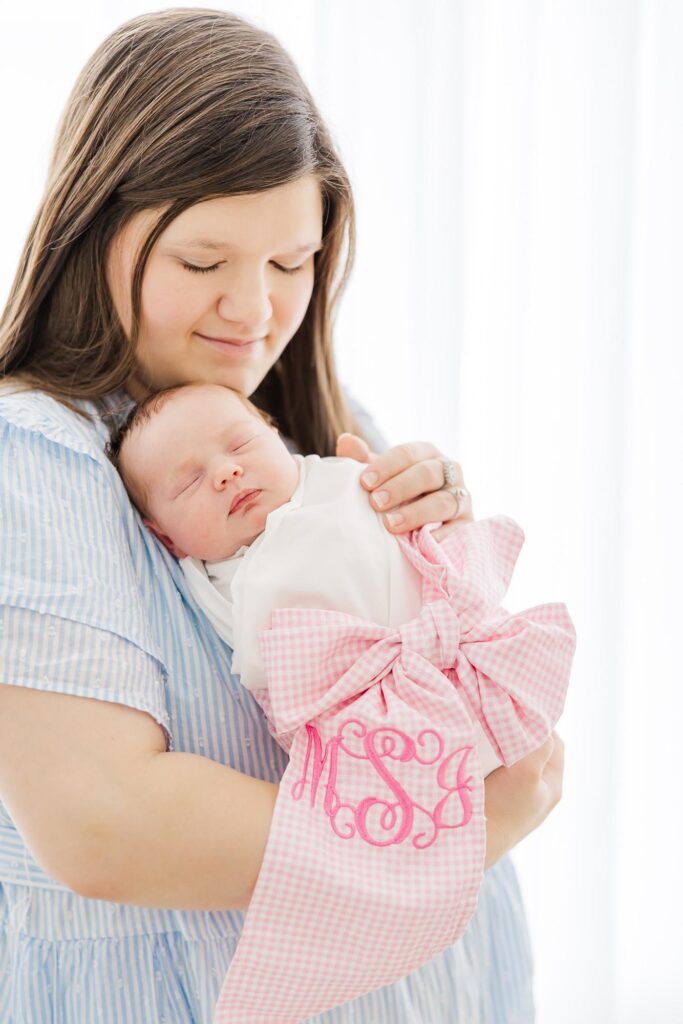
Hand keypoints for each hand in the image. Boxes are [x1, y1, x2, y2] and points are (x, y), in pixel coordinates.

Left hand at [336, 434, 473, 541]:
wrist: (422, 524)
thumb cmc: (397, 494)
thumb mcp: (380, 476)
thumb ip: (362, 460)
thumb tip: (345, 441)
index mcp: (427, 454)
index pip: (408, 453)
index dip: (386, 466)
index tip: (364, 482)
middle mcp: (450, 471)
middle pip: (428, 474)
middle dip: (400, 487)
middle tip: (375, 502)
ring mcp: (461, 498)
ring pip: (443, 502)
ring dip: (416, 513)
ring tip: (390, 524)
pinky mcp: (467, 525)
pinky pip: (457, 530)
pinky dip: (439, 537)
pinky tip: (419, 543)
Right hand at [483, 731, 564, 869]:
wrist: (472, 845)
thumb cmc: (504, 810)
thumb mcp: (527, 772)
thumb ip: (539, 745)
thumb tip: (538, 723)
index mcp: (553, 786)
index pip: (554, 742)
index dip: (539, 723)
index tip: (518, 709)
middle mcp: (537, 793)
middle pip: (534, 750)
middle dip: (519, 734)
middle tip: (500, 718)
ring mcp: (515, 800)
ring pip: (513, 761)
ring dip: (502, 747)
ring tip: (487, 733)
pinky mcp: (495, 803)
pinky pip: (496, 772)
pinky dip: (489, 760)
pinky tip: (476, 755)